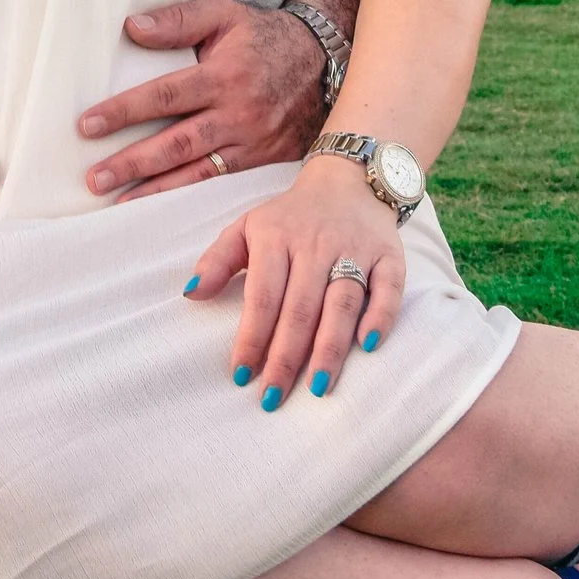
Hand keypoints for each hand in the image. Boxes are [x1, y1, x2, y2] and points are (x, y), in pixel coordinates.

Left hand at [78, 0, 331, 197]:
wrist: (325, 60)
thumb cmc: (265, 35)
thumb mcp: (225, 13)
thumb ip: (179, 20)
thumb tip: (132, 28)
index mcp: (224, 76)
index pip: (164, 96)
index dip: (124, 111)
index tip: (87, 125)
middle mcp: (238, 114)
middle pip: (176, 143)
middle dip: (132, 163)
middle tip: (93, 179)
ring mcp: (252, 143)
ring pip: (197, 172)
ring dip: (154, 189)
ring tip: (117, 202)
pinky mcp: (263, 162)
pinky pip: (220, 184)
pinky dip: (189, 197)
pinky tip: (162, 209)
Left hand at [185, 156, 403, 403]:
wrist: (348, 180)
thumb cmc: (290, 216)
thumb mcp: (247, 227)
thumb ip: (217, 260)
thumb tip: (190, 293)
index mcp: (276, 238)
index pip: (262, 297)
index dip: (251, 338)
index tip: (240, 375)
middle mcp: (316, 244)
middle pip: (301, 308)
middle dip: (285, 357)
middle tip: (272, 397)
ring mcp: (355, 249)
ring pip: (342, 303)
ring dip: (330, 347)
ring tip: (317, 387)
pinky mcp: (389, 255)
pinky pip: (389, 289)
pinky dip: (381, 317)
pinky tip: (367, 346)